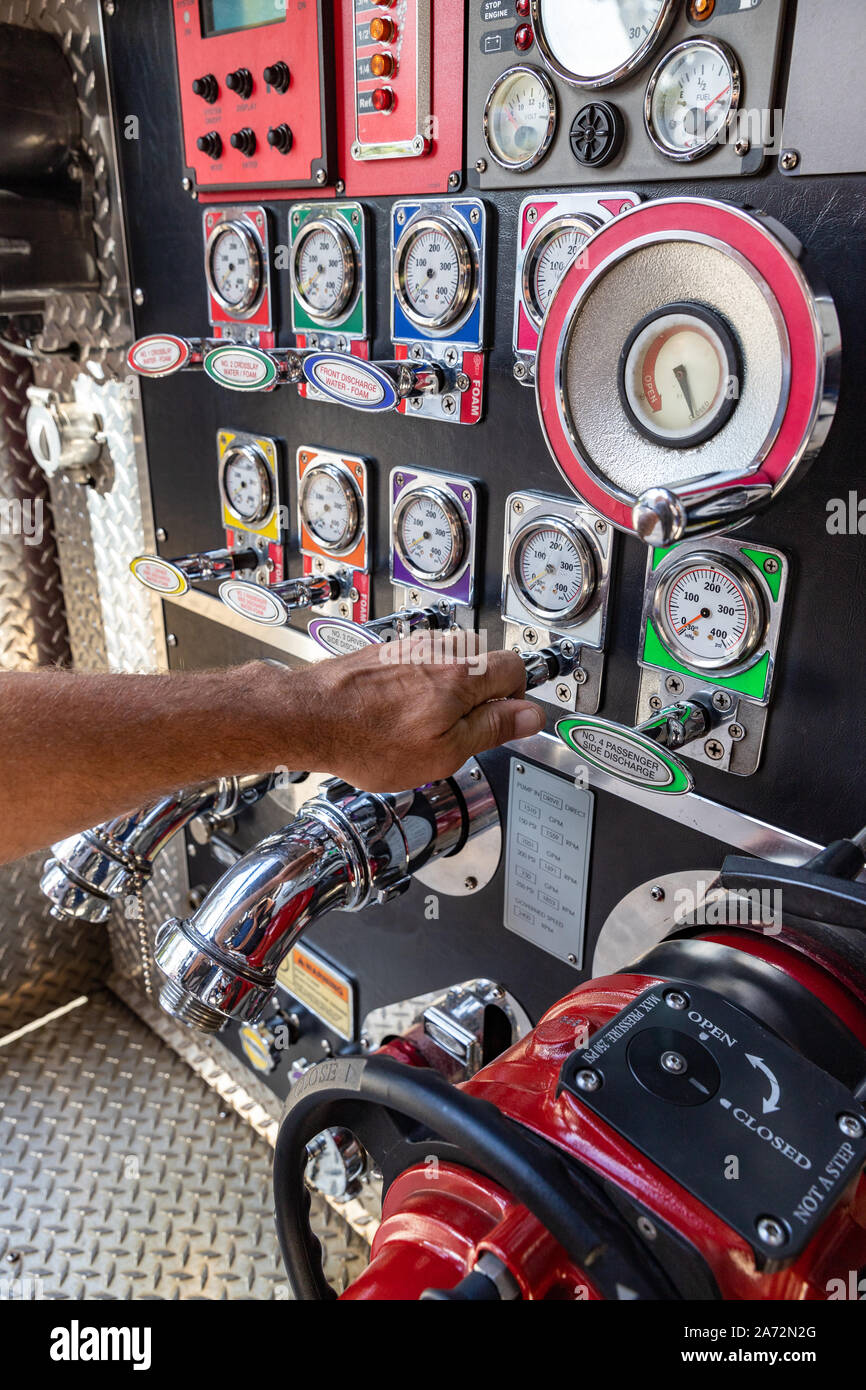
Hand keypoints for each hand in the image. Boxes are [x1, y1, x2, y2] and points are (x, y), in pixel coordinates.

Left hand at [281, 634, 544, 791]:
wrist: (306, 716)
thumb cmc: (366, 737)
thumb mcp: (444, 751)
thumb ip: (491, 729)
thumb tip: (530, 715)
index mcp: (462, 674)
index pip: (516, 668)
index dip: (514, 700)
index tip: (500, 722)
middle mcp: (438, 650)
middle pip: (482, 665)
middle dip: (478, 698)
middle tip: (457, 733)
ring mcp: (409, 647)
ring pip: (448, 666)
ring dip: (445, 695)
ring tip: (420, 728)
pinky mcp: (384, 652)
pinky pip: (417, 667)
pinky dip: (415, 690)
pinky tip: (395, 717)